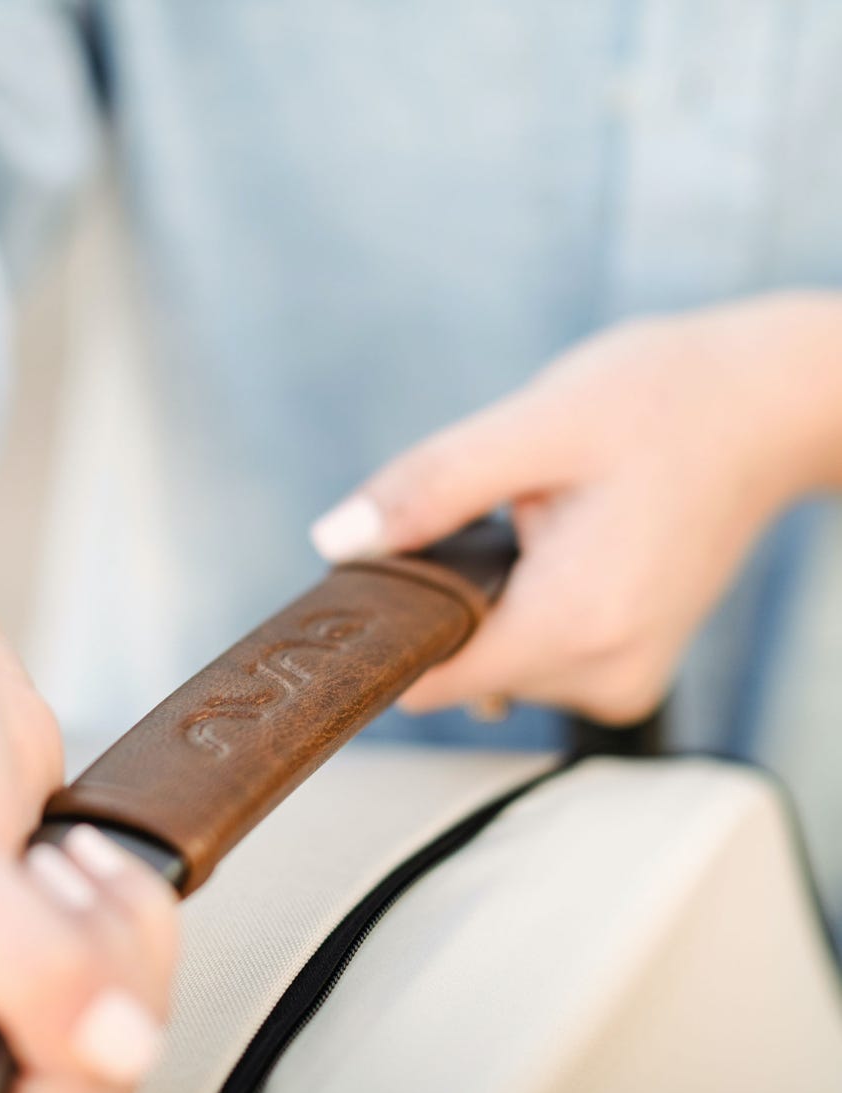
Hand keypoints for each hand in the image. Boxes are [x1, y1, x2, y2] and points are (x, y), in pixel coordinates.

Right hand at [0, 621, 178, 1092]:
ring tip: (56, 860)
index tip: (52, 968)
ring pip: (111, 1037)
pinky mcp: (37, 951)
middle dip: (95, 981)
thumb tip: (125, 1049)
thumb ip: (32, 973)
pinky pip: (125, 978)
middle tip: (49, 889)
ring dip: (120, 938)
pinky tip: (79, 856)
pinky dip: (130, 915)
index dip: (52, 1072)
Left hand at [311, 296, 841, 722]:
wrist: (765, 408)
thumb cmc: (667, 401)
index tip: (380, 574)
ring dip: (488, 596)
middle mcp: (603, 672)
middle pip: (459, 666)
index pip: (430, 680)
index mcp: (577, 622)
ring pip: (492, 660)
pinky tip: (557, 547)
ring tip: (540, 524)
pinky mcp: (626, 665)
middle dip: (448, 593)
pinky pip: (532, 654)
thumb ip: (431, 488)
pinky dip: (521, 604)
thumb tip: (339, 542)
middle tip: (494, 513)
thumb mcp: (536, 423)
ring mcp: (622, 677)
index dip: (387, 629)